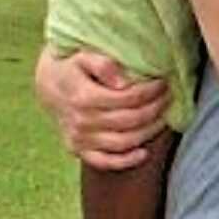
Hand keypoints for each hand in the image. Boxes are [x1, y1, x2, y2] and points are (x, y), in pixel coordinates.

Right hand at [34, 47, 169, 170]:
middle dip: (154, 109)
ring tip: (163, 118)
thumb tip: (124, 83)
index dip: (149, 92)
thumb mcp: (84, 56)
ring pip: (122, 142)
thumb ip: (104, 65)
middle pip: (129, 120)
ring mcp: (80, 139)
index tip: (163, 83)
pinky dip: (125, 161)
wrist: (49, 86)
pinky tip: (144, 153)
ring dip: (147, 132)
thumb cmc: (72, 67)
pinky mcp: (78, 150)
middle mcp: (82, 122)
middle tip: (168, 98)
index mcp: (84, 97)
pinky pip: (104, 162)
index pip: (127, 99)